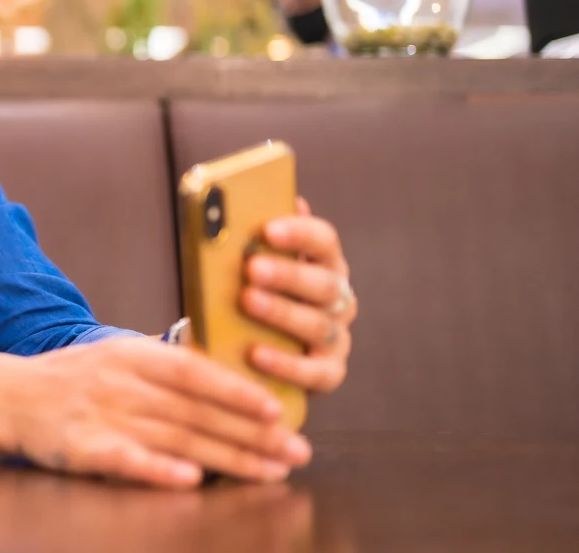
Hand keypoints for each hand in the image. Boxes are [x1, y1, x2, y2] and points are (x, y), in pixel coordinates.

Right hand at [0, 337, 312, 488]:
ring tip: (269, 473)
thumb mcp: (114, 355)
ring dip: (228, 458)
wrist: (5, 395)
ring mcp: (102, 415)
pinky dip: (159, 469)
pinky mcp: (83, 448)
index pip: (194, 371)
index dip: (238, 390)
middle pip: (197, 411)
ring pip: (177, 438)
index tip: (277, 409)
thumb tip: (220, 373)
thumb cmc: (67, 379)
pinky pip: (128, 460)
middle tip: (294, 452)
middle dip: (251, 434)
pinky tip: (190, 479)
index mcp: (131, 355)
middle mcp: (121, 382)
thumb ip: (162, 363)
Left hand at [241, 198, 356, 393]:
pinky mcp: (329, 372)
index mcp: (325, 263)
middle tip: (251, 268)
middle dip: (287, 275)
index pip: (323, 241)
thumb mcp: (252, 264)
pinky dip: (285, 364)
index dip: (300, 233)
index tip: (268, 229)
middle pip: (322, 283)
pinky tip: (255, 353)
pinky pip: (313, 372)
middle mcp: (339, 299)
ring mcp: (337, 337)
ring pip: (317, 324)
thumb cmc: (254, 293)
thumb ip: (253, 239)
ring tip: (247, 301)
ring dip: (281, 312)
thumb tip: (241, 206)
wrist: (255, 348)